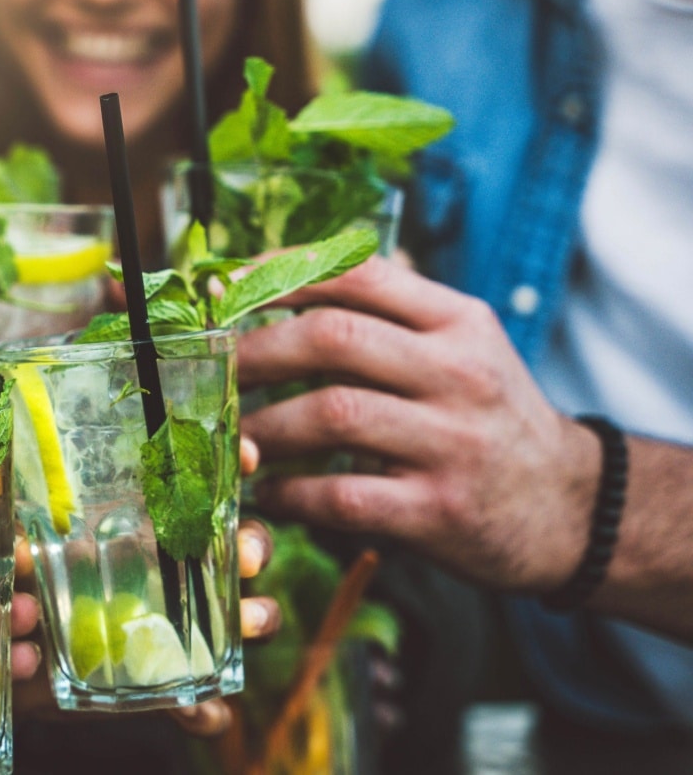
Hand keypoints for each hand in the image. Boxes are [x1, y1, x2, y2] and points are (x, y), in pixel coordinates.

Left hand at [11, 439, 280, 737]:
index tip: (246, 457)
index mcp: (146, 524)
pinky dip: (207, 711)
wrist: (4, 662)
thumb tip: (23, 551)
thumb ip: (11, 542)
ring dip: (258, 615)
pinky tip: (195, 709)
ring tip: (248, 621)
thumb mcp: (6, 550)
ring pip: (247, 618)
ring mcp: (183, 630)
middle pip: (243, 546)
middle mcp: (178, 570)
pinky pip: (206, 706)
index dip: (234, 461)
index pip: (202, 482)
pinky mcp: (169, 692)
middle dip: (255, 544)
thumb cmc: (13, 586)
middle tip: (246, 556)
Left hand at [239, 257, 598, 593]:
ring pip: (330, 415)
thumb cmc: (489, 419)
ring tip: (233, 440)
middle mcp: (459, 373)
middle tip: (213, 373)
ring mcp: (452, 442)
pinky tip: (271, 495)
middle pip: (333, 339)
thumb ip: (388, 314)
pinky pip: (341, 495)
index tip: (225, 289)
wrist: (570, 510)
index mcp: (458, 322)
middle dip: (255, 353)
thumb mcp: (461, 348)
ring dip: (263, 429)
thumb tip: (284, 275)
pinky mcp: (439, 510)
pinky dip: (291, 494)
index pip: (358, 275)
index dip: (280, 276)